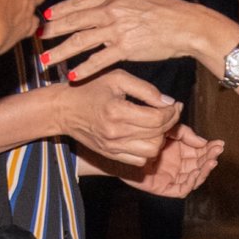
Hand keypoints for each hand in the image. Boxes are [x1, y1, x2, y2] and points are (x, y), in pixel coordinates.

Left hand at [40, 0, 200, 82]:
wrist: (187, 25)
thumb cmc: (165, 11)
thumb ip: (116, 1)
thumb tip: (99, 6)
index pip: (79, 1)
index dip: (60, 10)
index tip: (45, 16)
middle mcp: (112, 8)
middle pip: (73, 20)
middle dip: (51, 30)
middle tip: (35, 37)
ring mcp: (117, 28)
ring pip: (80, 41)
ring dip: (59, 52)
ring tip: (45, 61)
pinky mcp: (125, 48)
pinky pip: (98, 60)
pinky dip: (83, 68)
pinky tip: (72, 75)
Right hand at [57, 69, 180, 165]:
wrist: (64, 109)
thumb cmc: (90, 89)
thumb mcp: (117, 78)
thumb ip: (145, 89)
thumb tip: (168, 101)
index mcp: (117, 111)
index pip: (157, 118)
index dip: (172, 112)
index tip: (175, 104)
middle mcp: (115, 133)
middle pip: (157, 136)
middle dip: (170, 123)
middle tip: (170, 112)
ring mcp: (112, 147)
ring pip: (151, 151)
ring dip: (160, 138)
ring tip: (158, 125)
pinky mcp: (110, 154)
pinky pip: (139, 160)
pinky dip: (147, 150)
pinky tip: (145, 136)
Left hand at [85, 125, 223, 196]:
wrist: (117, 147)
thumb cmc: (140, 136)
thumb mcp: (165, 130)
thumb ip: (183, 133)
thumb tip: (203, 138)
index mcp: (180, 152)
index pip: (201, 153)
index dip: (211, 149)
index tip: (219, 143)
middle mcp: (178, 166)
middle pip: (200, 166)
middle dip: (210, 159)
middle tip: (216, 152)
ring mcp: (170, 178)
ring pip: (193, 178)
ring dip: (203, 171)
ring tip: (210, 161)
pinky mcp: (161, 188)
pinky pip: (179, 189)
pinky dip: (190, 183)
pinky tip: (195, 173)